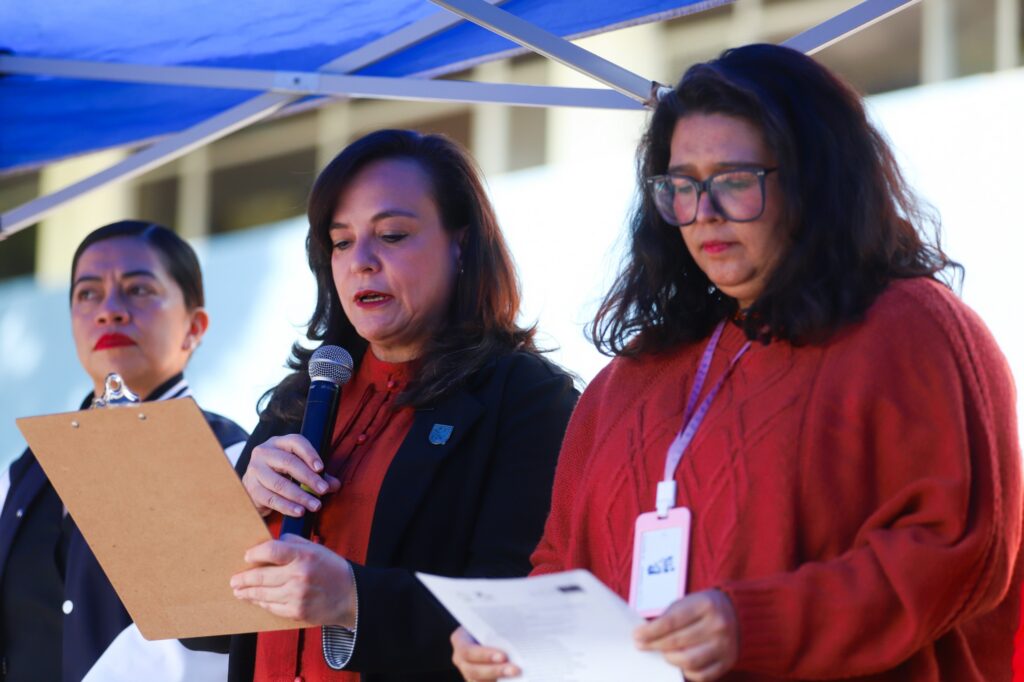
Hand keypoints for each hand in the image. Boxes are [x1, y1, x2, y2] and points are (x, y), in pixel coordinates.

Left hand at [230, 535, 355, 626]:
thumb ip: (293, 544)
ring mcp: (297, 595)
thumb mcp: (316, 549)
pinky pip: (272, 607)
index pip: (271, 550)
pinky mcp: (296, 611)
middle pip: (261, 576)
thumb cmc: (332, 569)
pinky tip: (256, 601)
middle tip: (234, 580)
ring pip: (263, 594)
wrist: (351, 596)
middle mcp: (299, 575)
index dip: (255, 554)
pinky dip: (262, 603)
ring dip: (248, 593)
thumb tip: (269, 544)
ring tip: (239, 592)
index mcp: (304, 555)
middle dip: (244, 579)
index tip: (247, 557)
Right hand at [241, 434, 340, 516]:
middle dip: (308, 478)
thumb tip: (335, 485)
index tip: (321, 469)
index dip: (309, 454)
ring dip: (300, 496)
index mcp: (279, 443)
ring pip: (279, 483)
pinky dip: (287, 507)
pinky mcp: (251, 489)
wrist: (254, 487)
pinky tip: (299, 512)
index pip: (295, 442)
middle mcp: (264, 453)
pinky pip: (271, 499)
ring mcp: (254, 470)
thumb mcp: (299, 470)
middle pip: (288, 462)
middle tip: (324, 490)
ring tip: (315, 505)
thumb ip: (318, 475)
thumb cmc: (281, 474)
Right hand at [451, 627, 519, 680]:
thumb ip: (496, 629)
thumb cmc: (490, 624)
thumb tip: (516, 633)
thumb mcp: (489, 623)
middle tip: (515, 669)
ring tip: (517, 675)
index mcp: (460, 640)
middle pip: (474, 671)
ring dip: (500, 679)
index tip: (503, 656)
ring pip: (480, 681)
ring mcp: (467, 673)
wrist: (487, 633)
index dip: (485, 655)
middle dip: (496, 671)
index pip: (468, 651)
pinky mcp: (477, 681)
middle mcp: (460, 659)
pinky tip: (515, 679)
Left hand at [634, 589, 738, 681]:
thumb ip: (667, 619)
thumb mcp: (686, 603)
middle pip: (678, 642)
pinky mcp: (728, 662)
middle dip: (654, 645)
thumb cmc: (701, 608)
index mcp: (706, 605)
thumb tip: (643, 637)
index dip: (650, 631)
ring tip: (661, 653)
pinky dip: (686, 672)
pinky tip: (679, 664)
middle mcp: (718, 625)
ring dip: (669, 659)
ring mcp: (726, 645)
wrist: (735, 612)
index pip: (671, 622)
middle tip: (641, 645)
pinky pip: (702, 675)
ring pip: (689, 661)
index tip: (636, 635)